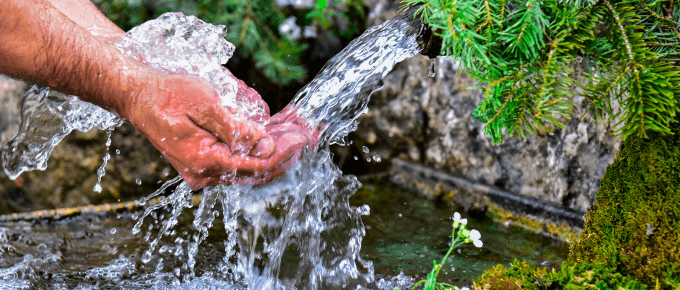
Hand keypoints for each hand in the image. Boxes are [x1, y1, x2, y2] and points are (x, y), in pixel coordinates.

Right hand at [125, 72, 306, 189]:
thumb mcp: (205, 104)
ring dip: (275, 145)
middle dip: (286, 150)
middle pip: (257, 169)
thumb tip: (267, 146)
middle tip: (312, 133)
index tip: (306, 137)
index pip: (257, 166)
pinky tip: (275, 128)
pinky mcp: (205, 160)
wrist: (137, 95)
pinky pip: (238, 156)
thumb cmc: (167, 95)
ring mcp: (204, 169)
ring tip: (298, 127)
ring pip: (250, 163)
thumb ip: (237, 129)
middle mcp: (205, 173)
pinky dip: (258, 143)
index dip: (285, 152)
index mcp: (205, 162)